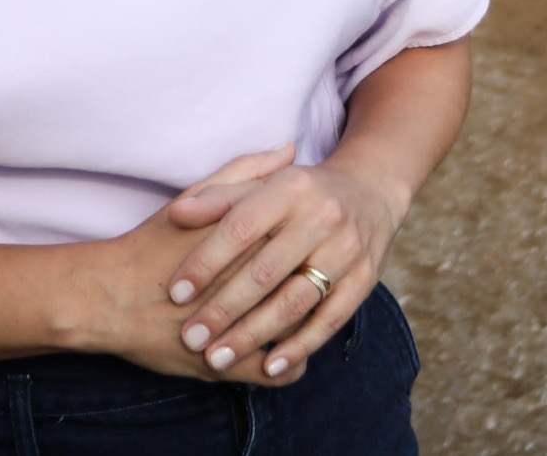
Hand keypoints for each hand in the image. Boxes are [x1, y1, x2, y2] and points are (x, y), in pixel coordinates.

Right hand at [64, 145, 295, 385]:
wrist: (109, 296)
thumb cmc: (153, 245)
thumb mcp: (197, 198)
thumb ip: (246, 173)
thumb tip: (288, 149)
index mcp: (251, 243)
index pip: (306, 244)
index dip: (318, 246)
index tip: (319, 245)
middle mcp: (251, 287)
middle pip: (307, 286)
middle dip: (316, 284)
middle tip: (315, 280)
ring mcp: (241, 330)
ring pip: (298, 333)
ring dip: (305, 328)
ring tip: (303, 318)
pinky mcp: (227, 367)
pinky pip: (278, 373)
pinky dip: (288, 366)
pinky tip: (284, 355)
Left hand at [161, 158, 407, 383]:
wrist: (370, 192)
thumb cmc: (299, 192)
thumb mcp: (262, 182)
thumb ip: (219, 197)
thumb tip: (179, 212)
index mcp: (290, 187)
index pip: (240, 227)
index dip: (206, 261)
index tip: (176, 293)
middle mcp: (322, 216)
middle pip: (265, 271)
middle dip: (224, 309)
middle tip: (190, 338)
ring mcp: (347, 250)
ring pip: (295, 300)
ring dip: (254, 334)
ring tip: (218, 358)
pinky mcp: (365, 279)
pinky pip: (331, 319)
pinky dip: (300, 345)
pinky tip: (270, 365)